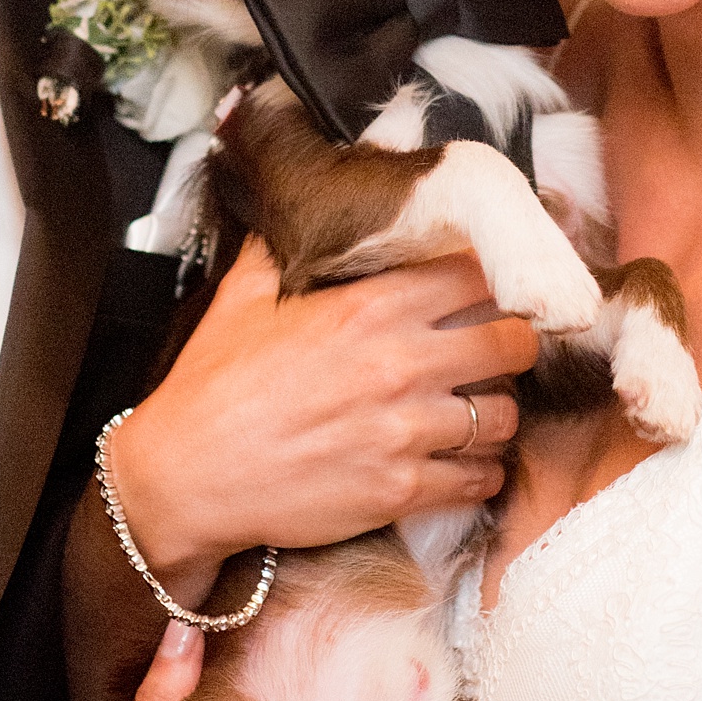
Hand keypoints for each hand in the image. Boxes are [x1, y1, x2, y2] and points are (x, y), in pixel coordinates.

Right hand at [112, 239, 535, 589]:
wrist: (187, 477)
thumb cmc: (212, 386)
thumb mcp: (243, 297)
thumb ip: (282, 250)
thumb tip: (290, 210)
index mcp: (369, 307)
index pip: (477, 275)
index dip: (495, 279)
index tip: (495, 288)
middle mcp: (400, 364)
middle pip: (514, 342)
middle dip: (514, 344)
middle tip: (498, 351)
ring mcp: (405, 432)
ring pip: (506, 416)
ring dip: (498, 413)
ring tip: (477, 410)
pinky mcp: (401, 490)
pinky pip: (480, 479)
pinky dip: (480, 471)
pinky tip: (462, 462)